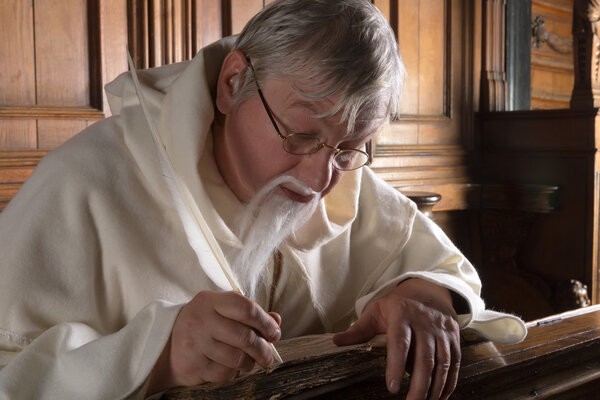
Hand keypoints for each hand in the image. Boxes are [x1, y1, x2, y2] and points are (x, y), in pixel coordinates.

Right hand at [147, 290, 280, 393]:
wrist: (166, 344)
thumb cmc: (203, 325)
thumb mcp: (222, 311)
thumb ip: (249, 314)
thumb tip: (276, 320)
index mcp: (211, 301)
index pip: (245, 308)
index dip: (265, 322)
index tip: (274, 333)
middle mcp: (201, 320)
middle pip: (244, 336)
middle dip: (262, 349)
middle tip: (268, 355)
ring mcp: (195, 343)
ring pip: (236, 358)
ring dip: (250, 363)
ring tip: (250, 361)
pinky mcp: (193, 365)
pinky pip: (225, 373)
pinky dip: (234, 373)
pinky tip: (232, 367)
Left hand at [333, 278, 460, 399]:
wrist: (428, 290)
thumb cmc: (398, 305)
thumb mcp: (376, 311)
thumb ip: (359, 329)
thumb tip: (336, 341)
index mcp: (402, 315)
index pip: (400, 343)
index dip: (396, 366)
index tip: (392, 388)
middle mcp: (425, 323)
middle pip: (424, 358)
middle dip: (419, 384)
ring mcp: (442, 331)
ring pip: (442, 362)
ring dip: (435, 387)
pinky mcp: (454, 337)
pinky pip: (455, 362)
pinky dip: (449, 382)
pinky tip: (440, 396)